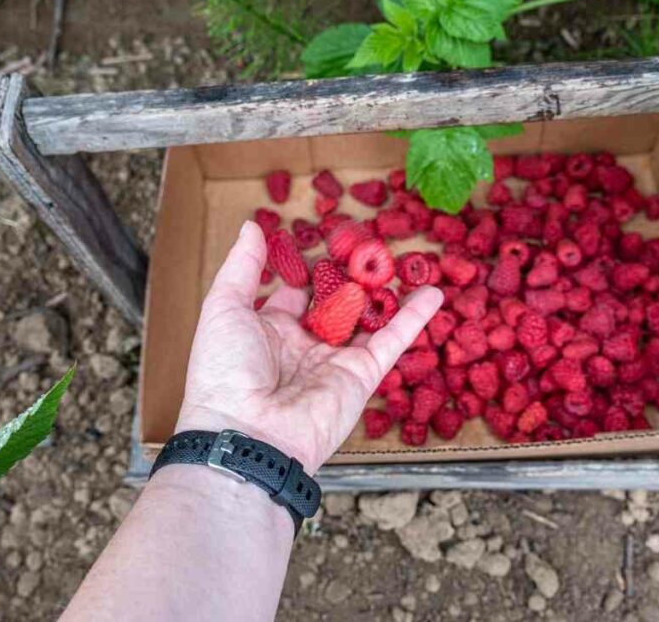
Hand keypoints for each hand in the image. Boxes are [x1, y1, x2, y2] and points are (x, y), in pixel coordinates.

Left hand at [177, 221, 442, 473]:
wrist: (247, 433)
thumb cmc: (225, 371)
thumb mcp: (224, 307)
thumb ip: (243, 266)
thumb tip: (253, 225)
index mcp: (269, 331)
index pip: (294, 294)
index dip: (308, 269)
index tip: (324, 240)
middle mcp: (304, 347)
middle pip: (335, 304)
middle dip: (350, 276)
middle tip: (367, 244)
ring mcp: (334, 361)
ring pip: (367, 319)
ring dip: (384, 292)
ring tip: (399, 259)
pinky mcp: (362, 376)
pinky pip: (392, 342)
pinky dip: (414, 318)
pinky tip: (433, 291)